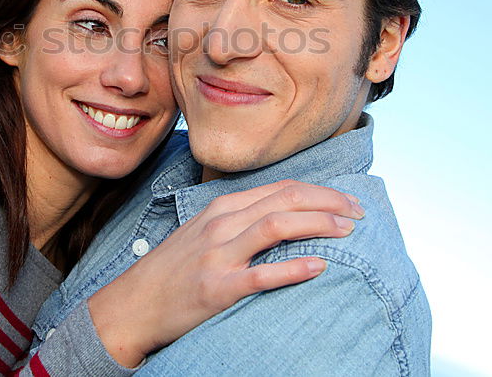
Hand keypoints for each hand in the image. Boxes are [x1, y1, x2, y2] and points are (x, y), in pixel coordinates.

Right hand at [87, 179, 364, 367]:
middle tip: (359, 212)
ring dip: (318, 224)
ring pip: (276, 226)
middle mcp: (221, 224)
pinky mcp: (217, 289)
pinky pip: (261, 274)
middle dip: (328, 202)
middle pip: (285, 199)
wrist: (132, 304)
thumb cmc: (173, 270)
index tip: (347, 200)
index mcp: (222, 208)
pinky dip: (293, 268)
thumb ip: (240, 221)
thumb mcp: (203, 233)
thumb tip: (285, 215)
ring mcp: (218, 255)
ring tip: (347, 230)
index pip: (281, 188)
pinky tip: (319, 266)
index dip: (320, 191)